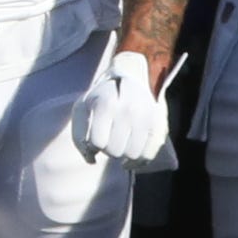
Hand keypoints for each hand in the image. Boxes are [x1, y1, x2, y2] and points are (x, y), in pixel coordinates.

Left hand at [69, 49, 172, 166]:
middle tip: (109, 139)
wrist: (132, 76)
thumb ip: (79, 135)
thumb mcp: (83, 108)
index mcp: (106, 104)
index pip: (97, 142)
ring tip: (120, 144)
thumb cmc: (103, 97)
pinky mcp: (159, 124)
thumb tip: (91, 160)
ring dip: (123, 155)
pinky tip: (132, 157)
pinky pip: (149, 155)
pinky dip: (139, 161)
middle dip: (108, 150)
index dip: (93, 146)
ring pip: (132, 155)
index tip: (95, 139)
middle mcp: (128, 110)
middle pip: (114, 151)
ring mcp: (146, 118)